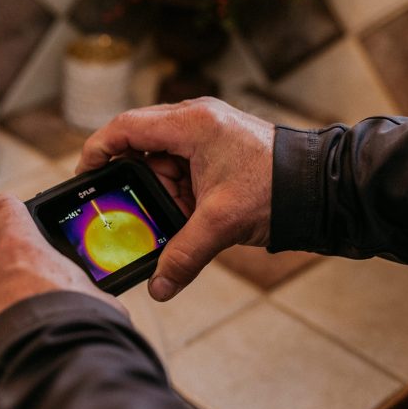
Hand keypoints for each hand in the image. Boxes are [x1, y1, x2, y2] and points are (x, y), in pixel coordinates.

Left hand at [0, 193, 124, 386]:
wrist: (58, 380)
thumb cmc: (82, 333)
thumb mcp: (97, 299)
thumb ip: (78, 290)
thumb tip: (89, 303)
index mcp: (20, 253)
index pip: (4, 212)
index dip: (8, 213)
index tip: (8, 214)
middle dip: (1, 282)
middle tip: (28, 302)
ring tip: (27, 343)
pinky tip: (18, 366)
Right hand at [77, 98, 273, 301]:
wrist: (323, 186)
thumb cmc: (278, 188)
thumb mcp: (222, 223)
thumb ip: (183, 254)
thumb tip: (158, 288)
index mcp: (191, 124)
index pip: (125, 127)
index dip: (97, 150)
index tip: (84, 176)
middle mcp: (195, 121)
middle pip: (141, 144)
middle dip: (134, 180)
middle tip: (127, 209)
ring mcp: (207, 133)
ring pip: (162, 159)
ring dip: (160, 189)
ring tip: (172, 218)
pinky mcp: (217, 148)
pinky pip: (182, 166)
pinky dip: (178, 191)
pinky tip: (186, 215)